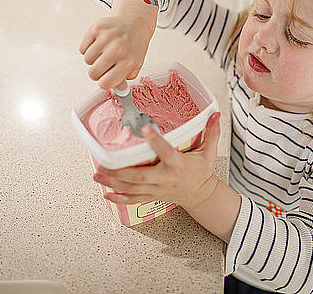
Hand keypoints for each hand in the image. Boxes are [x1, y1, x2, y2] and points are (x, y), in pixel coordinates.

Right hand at [79, 0, 156, 89]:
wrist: (134, 23)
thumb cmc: (133, 47)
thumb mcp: (135, 65)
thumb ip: (124, 79)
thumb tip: (117, 90)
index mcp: (129, 61)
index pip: (105, 83)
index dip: (104, 83)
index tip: (106, 79)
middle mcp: (117, 49)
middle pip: (93, 73)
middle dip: (97, 73)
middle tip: (104, 66)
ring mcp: (106, 37)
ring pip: (87, 60)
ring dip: (93, 60)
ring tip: (103, 53)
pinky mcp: (96, 28)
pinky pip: (83, 48)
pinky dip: (88, 49)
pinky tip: (99, 45)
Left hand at [93, 112, 221, 209]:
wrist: (201, 196)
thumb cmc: (202, 172)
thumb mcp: (209, 152)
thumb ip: (211, 132)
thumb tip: (215, 113)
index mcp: (178, 165)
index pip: (166, 152)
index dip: (156, 141)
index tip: (144, 128)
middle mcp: (165, 179)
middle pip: (140, 177)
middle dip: (120, 172)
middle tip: (102, 165)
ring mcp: (157, 189)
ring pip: (132, 189)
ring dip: (113, 183)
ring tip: (97, 175)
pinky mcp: (152, 196)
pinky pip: (133, 199)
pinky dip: (119, 198)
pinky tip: (106, 194)